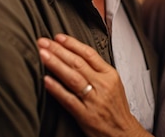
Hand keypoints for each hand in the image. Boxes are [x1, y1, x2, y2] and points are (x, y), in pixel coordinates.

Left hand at [37, 34, 151, 136]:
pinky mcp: (85, 115)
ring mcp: (94, 100)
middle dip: (58, 50)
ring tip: (42, 54)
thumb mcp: (113, 83)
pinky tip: (46, 80)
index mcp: (109, 75)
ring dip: (55, 64)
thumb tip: (75, 54)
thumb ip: (97, 69)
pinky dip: (57, 89)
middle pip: (78, 63)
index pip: (89, 54)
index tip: (57, 37)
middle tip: (42, 42)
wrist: (123, 132)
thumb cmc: (115, 107)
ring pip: (73, 78)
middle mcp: (102, 85)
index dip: (72, 44)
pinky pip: (68, 99)